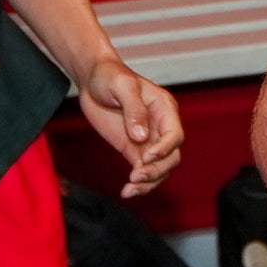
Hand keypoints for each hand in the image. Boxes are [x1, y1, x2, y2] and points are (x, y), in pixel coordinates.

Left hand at [78, 58, 183, 196]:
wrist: (92, 78)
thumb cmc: (110, 75)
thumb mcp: (122, 86)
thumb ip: (133, 109)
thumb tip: (141, 136)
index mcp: (164, 109)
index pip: (174, 135)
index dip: (164, 148)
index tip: (146, 157)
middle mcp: (160, 127)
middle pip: (171, 157)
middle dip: (157, 170)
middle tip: (136, 175)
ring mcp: (148, 141)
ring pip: (160, 169)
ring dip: (149, 182)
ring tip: (130, 189)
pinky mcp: (133, 150)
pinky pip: (142, 171)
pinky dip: (137, 183)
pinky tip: (126, 191)